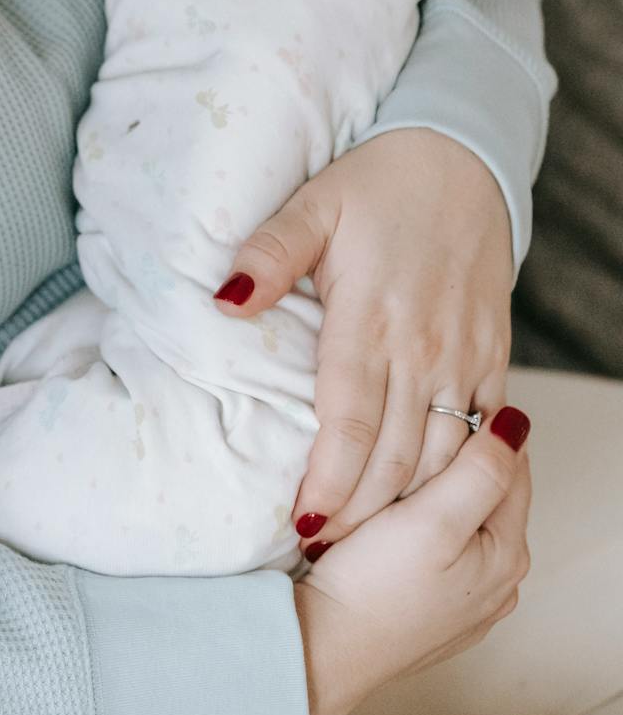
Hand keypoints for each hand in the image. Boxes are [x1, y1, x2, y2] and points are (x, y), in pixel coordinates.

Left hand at [214, 127, 512, 547]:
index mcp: (370, 315)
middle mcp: (422, 347)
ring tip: (360, 543)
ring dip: (403, 505)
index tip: (302, 524)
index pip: (349, 420)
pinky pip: (477, 434)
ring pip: (439, 456)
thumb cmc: (375, 185)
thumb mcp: (312, 206)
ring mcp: (463, 356)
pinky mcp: (492, 357)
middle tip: (320, 553)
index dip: (329, 480)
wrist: (461, 161)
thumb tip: (222, 300)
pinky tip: (421, 503)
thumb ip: (268, 255)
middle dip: (359, 513)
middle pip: (394, 455)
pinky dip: (452, 475)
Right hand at [294, 405, 531, 714]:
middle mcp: (498, 582)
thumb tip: (517, 424)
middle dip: (458, 461)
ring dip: (436, 493)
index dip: (480, 428)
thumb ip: (481, 471)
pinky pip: (438, 552)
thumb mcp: (435, 519)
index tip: (437, 404)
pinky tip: (387, 521)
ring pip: (461, 523)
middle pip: (488, 496)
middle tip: (409, 431)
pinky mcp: (432, 612)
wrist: (325, 648)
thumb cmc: (376, 583)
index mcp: (507, 553)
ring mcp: (466, 602)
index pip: (512, 466)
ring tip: (393, 471)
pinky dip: (420, 528)